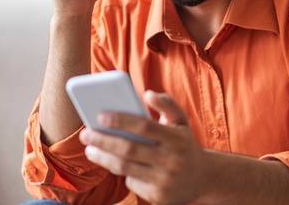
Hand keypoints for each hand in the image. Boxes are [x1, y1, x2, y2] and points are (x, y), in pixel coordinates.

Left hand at [79, 91, 207, 204]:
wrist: (203, 179)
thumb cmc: (184, 144)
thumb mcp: (181, 122)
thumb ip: (167, 104)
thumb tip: (148, 93)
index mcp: (177, 139)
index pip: (145, 127)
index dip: (121, 121)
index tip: (100, 116)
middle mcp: (172, 161)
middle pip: (129, 150)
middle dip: (103, 141)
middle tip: (85, 134)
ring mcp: (165, 181)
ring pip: (125, 168)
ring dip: (103, 158)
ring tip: (90, 149)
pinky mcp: (159, 197)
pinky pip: (132, 182)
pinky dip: (122, 172)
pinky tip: (115, 164)